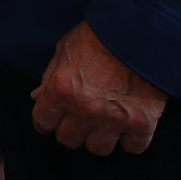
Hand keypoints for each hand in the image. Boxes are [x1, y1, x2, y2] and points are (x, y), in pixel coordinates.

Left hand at [31, 21, 166, 154]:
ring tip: (106, 122)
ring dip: (100, 137)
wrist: (142, 31)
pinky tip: (130, 125)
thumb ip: (50, 78)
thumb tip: (38, 99)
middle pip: (69, 140)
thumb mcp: (65, 50)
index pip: (43, 123)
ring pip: (98, 148)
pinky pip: (133, 148)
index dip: (48, 120)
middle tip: (82, 116)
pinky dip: (132, 139)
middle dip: (72, 128)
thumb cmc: (99, 36)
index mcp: (61, 90)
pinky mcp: (142, 122)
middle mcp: (84, 110)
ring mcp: (114, 119)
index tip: (56, 116)